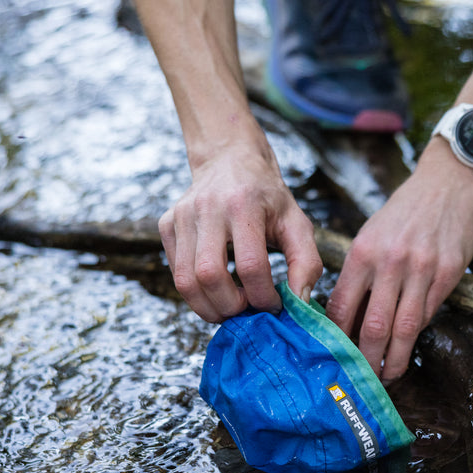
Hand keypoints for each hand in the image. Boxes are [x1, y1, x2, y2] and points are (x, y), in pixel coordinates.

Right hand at [159, 140, 321, 322]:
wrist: (231, 161)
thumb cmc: (268, 197)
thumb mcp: (297, 223)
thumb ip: (306, 262)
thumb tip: (299, 302)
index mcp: (244, 205)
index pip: (251, 266)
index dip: (263, 296)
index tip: (274, 305)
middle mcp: (207, 208)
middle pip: (210, 276)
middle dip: (231, 306)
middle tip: (248, 311)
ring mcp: (181, 216)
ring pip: (185, 281)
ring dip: (209, 307)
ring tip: (231, 308)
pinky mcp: (166, 225)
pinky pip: (175, 273)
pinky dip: (195, 292)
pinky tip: (216, 290)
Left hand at [326, 140, 472, 382]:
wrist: (448, 183)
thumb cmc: (405, 210)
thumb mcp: (372, 234)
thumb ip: (361, 273)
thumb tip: (348, 315)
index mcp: (364, 252)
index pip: (343, 306)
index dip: (337, 338)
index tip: (334, 356)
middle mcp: (391, 262)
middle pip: (374, 326)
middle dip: (366, 359)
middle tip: (362, 379)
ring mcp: (422, 270)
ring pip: (405, 329)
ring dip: (395, 358)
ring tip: (388, 375)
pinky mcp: (449, 273)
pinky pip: (429, 313)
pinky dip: (417, 332)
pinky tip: (409, 344)